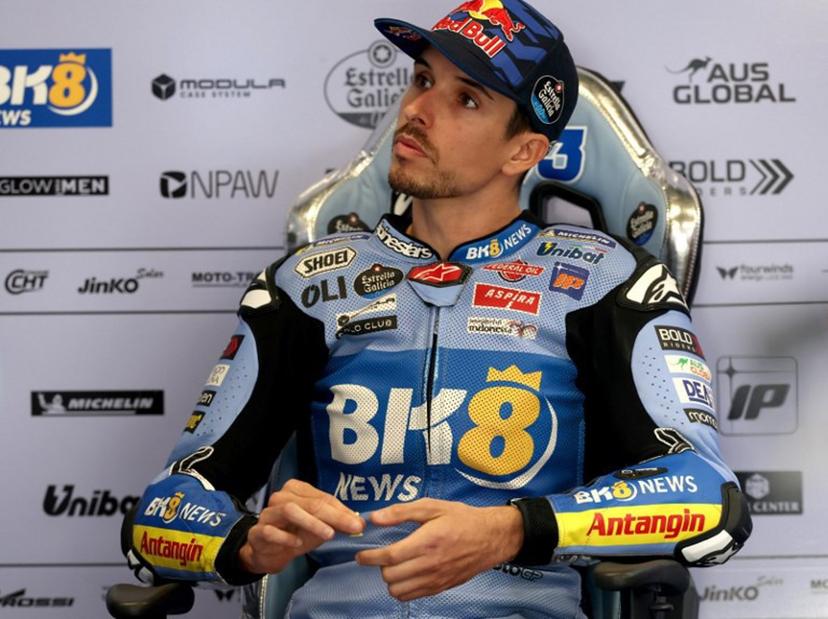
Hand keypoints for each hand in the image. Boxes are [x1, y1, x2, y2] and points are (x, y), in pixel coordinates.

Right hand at [239, 479, 363, 573]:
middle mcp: (281, 497)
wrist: (267, 552)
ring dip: (312, 522)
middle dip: (334, 516)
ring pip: (290, 510)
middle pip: (310, 503)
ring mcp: (268, 513)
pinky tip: (297, 543)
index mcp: (297, 489)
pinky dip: (286, 536)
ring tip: (328, 534)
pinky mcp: (257, 532)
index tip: (358, 523)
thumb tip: (358, 522)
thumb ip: (336, 522)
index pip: (323, 497)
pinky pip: (271, 531)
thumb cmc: (294, 533)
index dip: (342, 511)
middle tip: (352, 528)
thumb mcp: (318, 527)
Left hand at [355, 498, 522, 600]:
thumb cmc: (461, 518)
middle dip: (380, 566)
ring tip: (394, 565)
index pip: (389, 557)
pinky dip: (402, 589)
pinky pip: (412, 597)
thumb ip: (402, 512)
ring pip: (398, 591)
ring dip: (390, 579)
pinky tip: (405, 574)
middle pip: (390, 576)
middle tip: (382, 555)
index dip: (370, 557)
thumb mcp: (432, 506)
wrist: (490, 538)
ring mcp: (435, 579)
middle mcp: (430, 564)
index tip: (360, 554)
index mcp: (427, 542)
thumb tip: (375, 518)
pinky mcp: (440, 588)